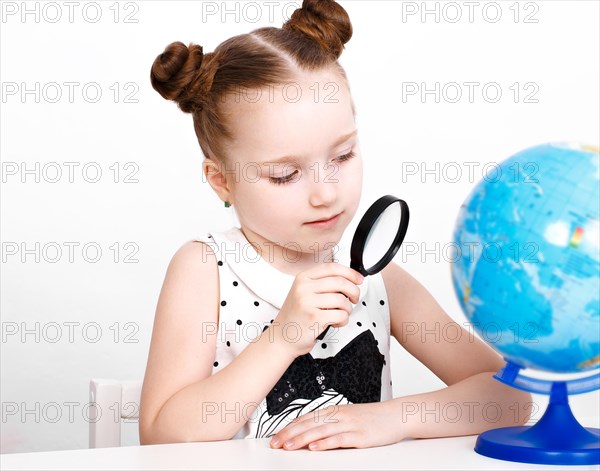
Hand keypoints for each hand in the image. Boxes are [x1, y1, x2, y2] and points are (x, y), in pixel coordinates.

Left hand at [268, 402, 404, 450]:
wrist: (395, 416)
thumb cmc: (371, 418)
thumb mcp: (348, 417)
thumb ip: (330, 424)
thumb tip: (309, 435)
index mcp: (334, 411)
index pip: (306, 418)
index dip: (289, 427)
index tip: (276, 436)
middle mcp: (339, 416)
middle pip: (309, 424)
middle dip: (290, 434)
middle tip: (275, 443)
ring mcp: (349, 425)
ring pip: (321, 431)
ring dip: (302, 439)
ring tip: (288, 446)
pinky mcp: (360, 436)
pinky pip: (339, 440)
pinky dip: (325, 444)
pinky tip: (315, 448)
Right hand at [272, 263, 363, 357]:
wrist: (282, 337)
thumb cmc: (295, 317)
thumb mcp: (303, 293)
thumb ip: (322, 284)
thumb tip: (349, 280)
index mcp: (303, 278)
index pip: (332, 268)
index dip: (350, 273)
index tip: (358, 279)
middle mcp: (303, 288)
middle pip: (340, 282)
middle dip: (354, 291)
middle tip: (354, 298)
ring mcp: (307, 302)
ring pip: (342, 300)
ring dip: (348, 309)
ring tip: (342, 313)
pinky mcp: (314, 318)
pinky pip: (340, 315)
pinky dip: (343, 320)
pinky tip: (336, 322)